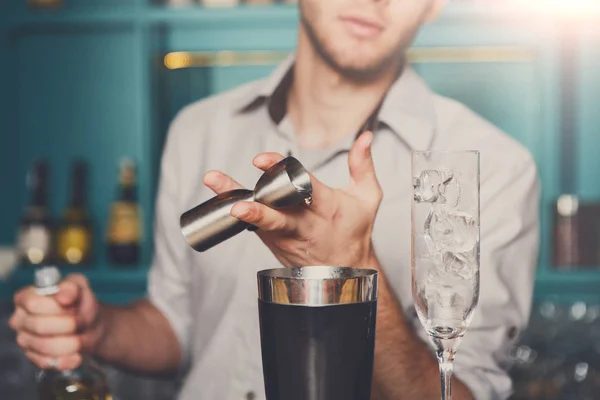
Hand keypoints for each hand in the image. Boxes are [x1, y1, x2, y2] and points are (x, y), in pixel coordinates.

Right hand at [9, 274, 103, 369]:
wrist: (89, 325)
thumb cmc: (79, 302)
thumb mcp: (80, 286)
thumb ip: (71, 286)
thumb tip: (63, 296)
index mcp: (26, 298)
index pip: (33, 304)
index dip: (56, 307)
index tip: (72, 306)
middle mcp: (19, 319)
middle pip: (39, 326)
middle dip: (67, 325)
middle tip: (81, 323)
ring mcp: (24, 340)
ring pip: (44, 346)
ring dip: (70, 343)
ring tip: (81, 338)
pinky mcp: (33, 358)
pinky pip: (47, 362)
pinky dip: (66, 360)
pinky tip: (77, 355)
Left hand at [203, 131, 381, 268]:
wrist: (345, 273)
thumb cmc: (354, 231)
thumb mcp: (367, 198)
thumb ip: (362, 165)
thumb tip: (365, 136)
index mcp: (327, 209)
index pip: (304, 188)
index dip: (283, 173)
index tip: (261, 160)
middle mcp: (304, 224)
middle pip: (278, 215)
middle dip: (258, 209)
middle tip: (238, 204)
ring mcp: (286, 236)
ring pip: (260, 222)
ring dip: (239, 209)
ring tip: (220, 194)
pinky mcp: (273, 242)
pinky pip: (253, 227)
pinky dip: (237, 215)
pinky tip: (220, 201)